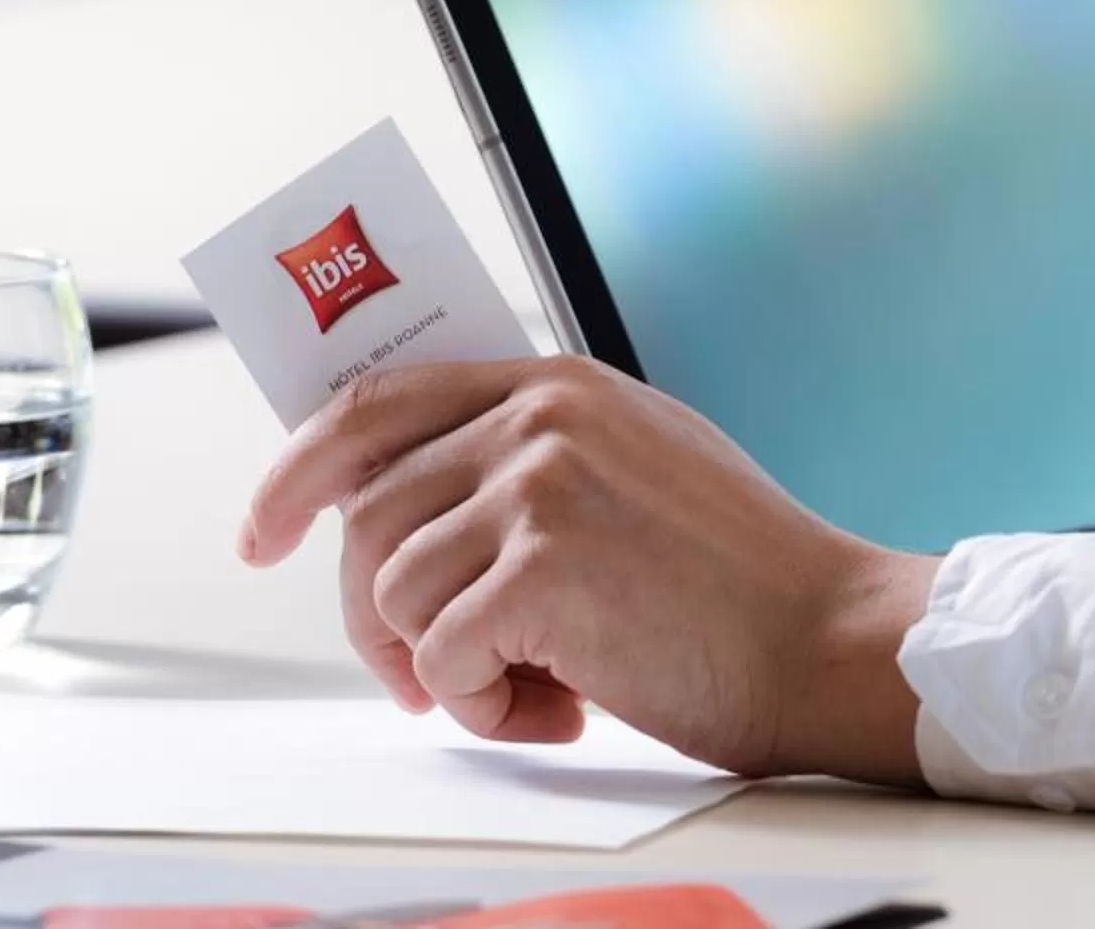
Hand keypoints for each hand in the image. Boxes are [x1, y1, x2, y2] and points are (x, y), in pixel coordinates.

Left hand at [240, 355, 937, 783]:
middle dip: (376, 619)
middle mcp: (542, 417)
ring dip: (446, 670)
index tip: (265, 530)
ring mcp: (542, 485)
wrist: (828, 639)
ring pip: (393, 593)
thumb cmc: (737, 580)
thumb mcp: (632, 471)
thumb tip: (399, 502)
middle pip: (366, 515)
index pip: (377, 402)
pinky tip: (566, 710)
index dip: (299, 470)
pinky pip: (442, 659)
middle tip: (427, 677)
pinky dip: (487, 710)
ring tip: (535, 689)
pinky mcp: (544, 567)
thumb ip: (527, 462)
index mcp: (558, 384)